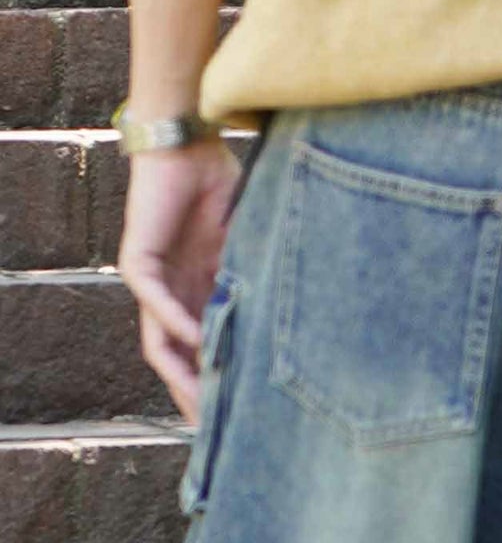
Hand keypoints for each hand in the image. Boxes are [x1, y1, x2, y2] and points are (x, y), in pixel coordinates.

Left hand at [116, 135, 243, 425]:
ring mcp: (153, 278)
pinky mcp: (138, 262)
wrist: (187, 141)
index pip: (208, 339)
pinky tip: (196, 336)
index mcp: (199, 283)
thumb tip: (301, 296)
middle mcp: (173, 289)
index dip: (223, 368)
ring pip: (160, 340)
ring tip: (203, 394)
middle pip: (180, 352)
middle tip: (218, 422)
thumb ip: (257, 265)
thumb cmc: (219, 178)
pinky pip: (155, 301)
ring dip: (180, 369)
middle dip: (197, 387)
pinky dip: (176, 320)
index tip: (246, 399)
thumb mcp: (246, 233)